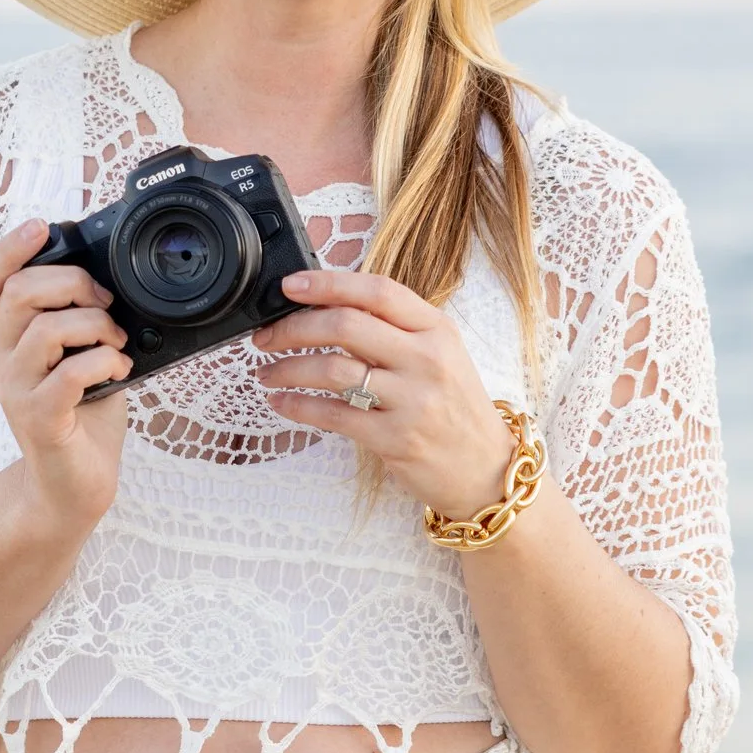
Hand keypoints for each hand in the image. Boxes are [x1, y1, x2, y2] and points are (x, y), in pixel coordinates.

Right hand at [0, 218, 133, 530]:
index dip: (7, 248)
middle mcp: (0, 360)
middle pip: (19, 292)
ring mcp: (15, 391)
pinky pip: (69, 373)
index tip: (41, 227)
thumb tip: (109, 280)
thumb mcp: (76, 355)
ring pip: (46, 328)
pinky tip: (118, 371)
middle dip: (73, 282)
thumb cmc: (82, 415)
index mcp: (6, 339)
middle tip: (106, 303)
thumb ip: (77, 318)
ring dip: (96, 325)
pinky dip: (104, 362)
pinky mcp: (38, 419)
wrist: (74, 486)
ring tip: (116, 344)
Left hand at [250, 269, 515, 516]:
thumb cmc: (454, 407)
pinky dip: (297, 406)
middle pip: (345, 325)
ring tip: (267, 373)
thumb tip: (327, 307)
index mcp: (437, 329)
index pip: (377, 291)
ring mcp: (413, 400)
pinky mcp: (395, 438)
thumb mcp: (440, 354)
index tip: (290, 286)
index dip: (328, 283)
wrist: (486, 469)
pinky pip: (332, 415)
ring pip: (332, 369)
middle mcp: (427, 359)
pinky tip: (281, 403)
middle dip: (293, 327)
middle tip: (266, 337)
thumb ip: (394, 329)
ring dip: (287, 368)